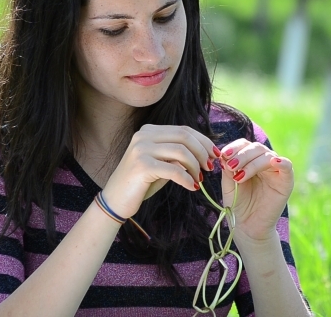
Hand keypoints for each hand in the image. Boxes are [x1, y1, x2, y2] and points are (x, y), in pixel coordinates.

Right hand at [102, 124, 219, 217]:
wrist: (115, 201)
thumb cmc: (141, 183)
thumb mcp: (162, 164)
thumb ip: (178, 155)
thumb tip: (205, 152)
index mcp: (149, 131)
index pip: (183, 130)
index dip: (203, 141)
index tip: (215, 154)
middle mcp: (144, 135)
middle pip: (184, 137)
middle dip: (202, 152)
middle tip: (210, 167)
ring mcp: (141, 149)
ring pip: (181, 152)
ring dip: (196, 167)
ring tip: (200, 180)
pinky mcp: (142, 166)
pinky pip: (174, 170)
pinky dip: (187, 179)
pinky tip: (192, 187)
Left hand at [219, 139, 293, 241]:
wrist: (248, 226)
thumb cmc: (238, 204)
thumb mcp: (228, 185)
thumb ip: (228, 170)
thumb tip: (225, 155)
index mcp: (249, 160)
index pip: (244, 145)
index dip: (234, 147)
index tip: (223, 156)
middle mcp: (263, 162)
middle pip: (256, 148)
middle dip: (242, 155)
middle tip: (231, 167)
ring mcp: (275, 171)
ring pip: (268, 156)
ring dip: (252, 163)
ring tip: (239, 177)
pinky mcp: (286, 182)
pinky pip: (287, 167)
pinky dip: (282, 162)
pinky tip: (273, 162)